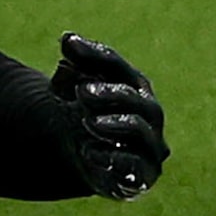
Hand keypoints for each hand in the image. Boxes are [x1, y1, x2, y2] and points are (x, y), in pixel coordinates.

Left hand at [51, 34, 165, 199]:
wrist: (82, 155)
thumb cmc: (81, 112)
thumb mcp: (69, 87)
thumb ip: (69, 65)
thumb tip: (68, 40)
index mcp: (131, 85)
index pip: (116, 65)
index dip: (94, 54)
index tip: (67, 44)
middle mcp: (147, 113)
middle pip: (136, 99)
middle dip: (110, 93)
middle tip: (82, 92)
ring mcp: (148, 146)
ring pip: (139, 131)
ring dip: (114, 123)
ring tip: (89, 122)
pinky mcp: (140, 175)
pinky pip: (134, 167)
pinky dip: (112, 158)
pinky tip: (90, 152)